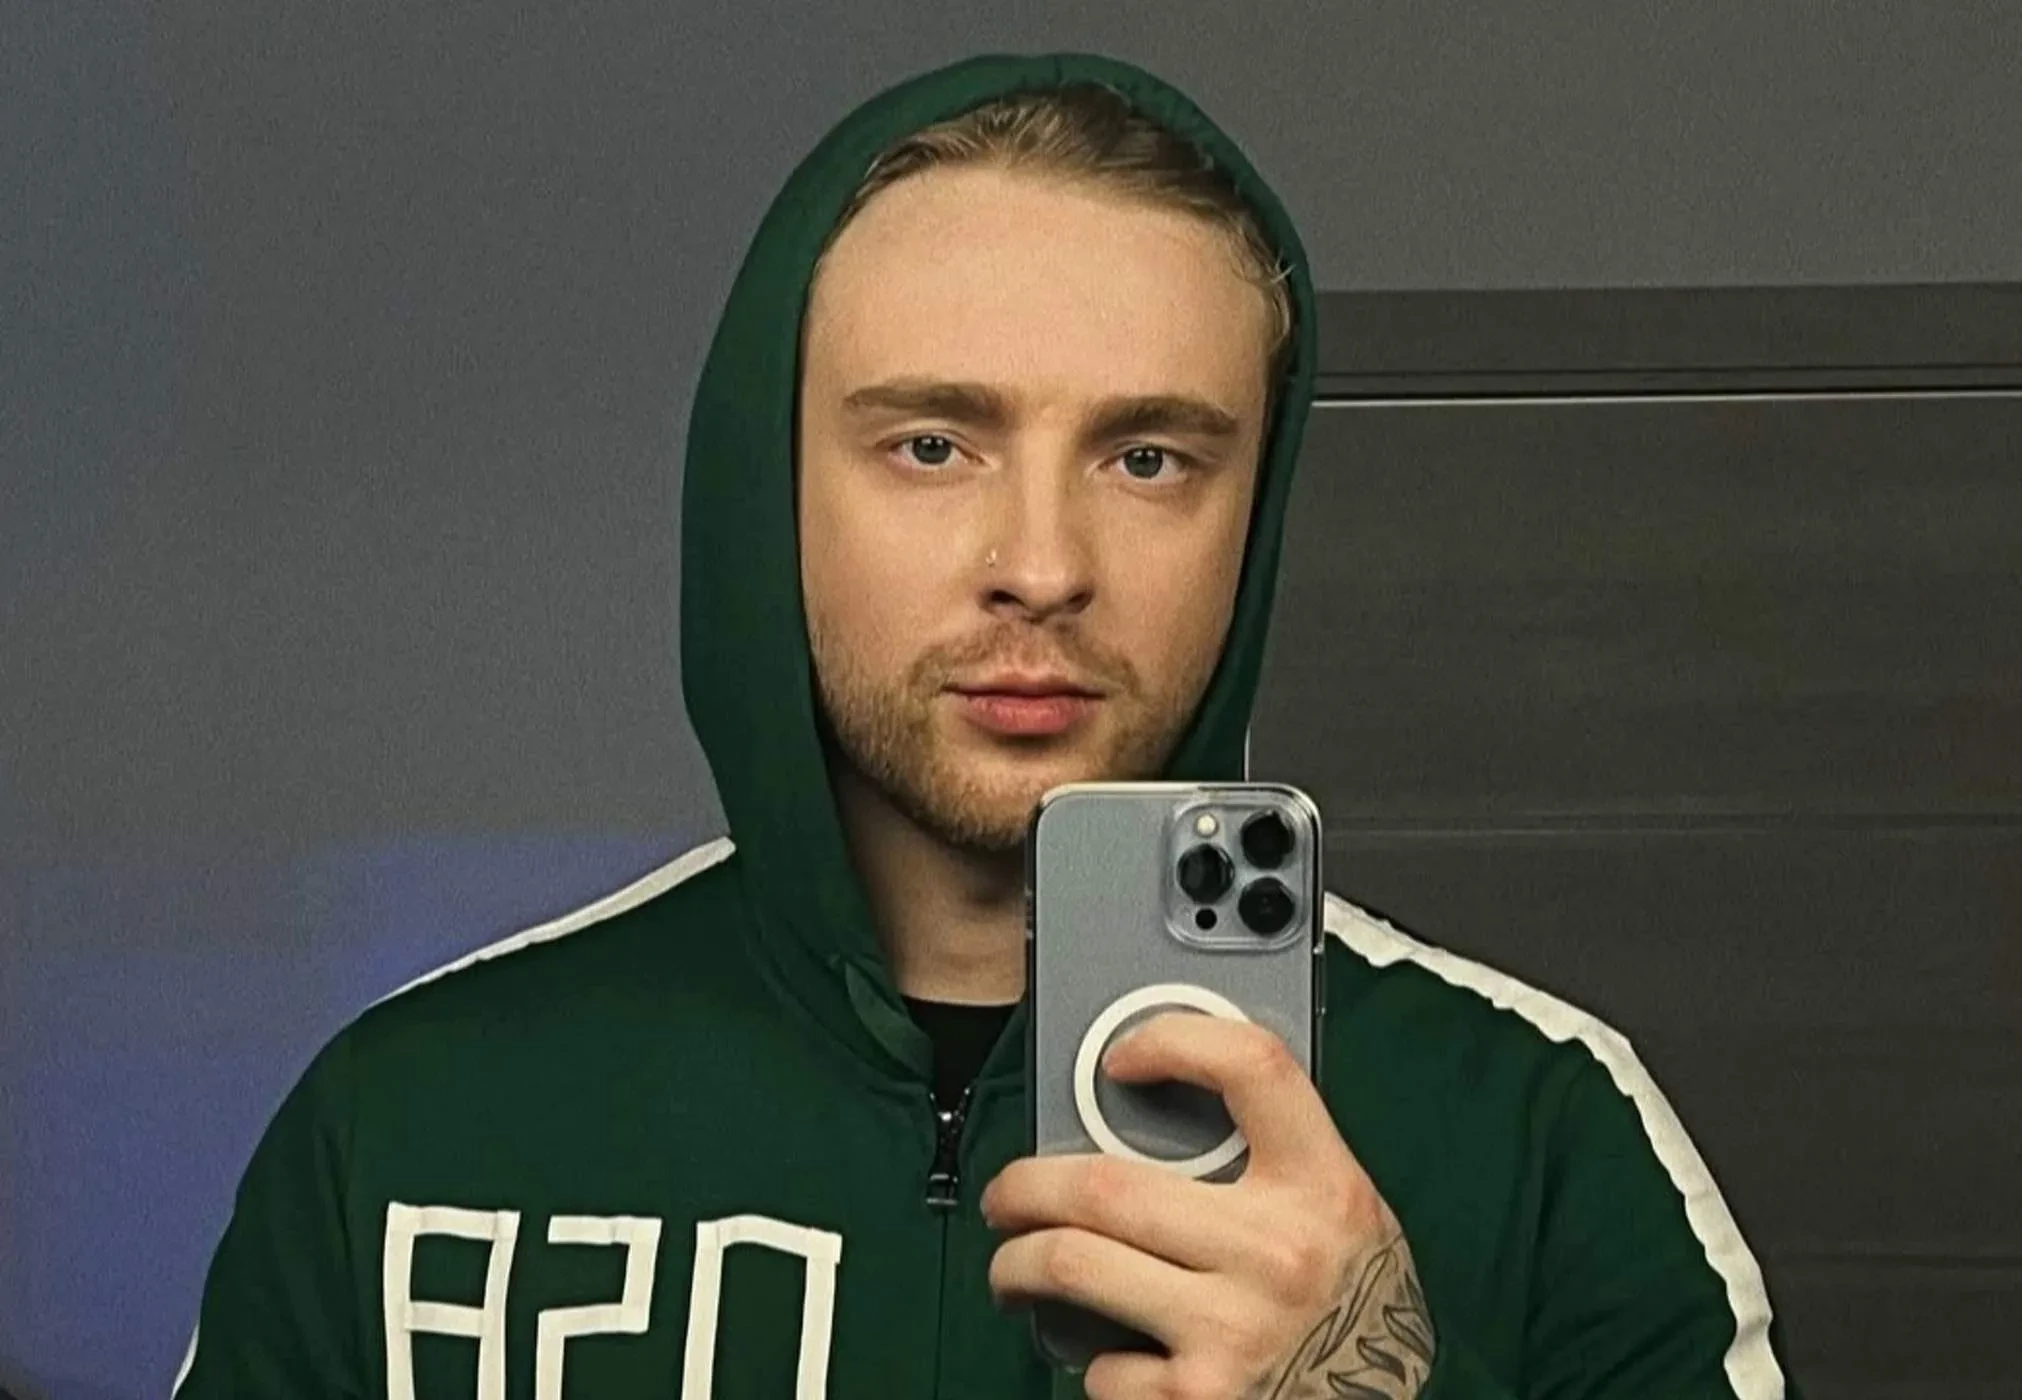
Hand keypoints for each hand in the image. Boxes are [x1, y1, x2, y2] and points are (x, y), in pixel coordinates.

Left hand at [980, 1012, 1435, 1399]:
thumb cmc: (1358, 1315)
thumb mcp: (1342, 1218)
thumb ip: (1271, 1164)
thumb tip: (1153, 1116)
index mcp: (1323, 1188)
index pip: (1252, 1067)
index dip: (1174, 1040)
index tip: (1121, 1058)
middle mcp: (1279, 1251)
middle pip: (1106, 1185)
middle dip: (1026, 1186)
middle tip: (1008, 1196)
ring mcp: (1235, 1328)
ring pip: (1072, 1264)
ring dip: (1017, 1264)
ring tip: (1014, 1268)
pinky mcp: (1200, 1398)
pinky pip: (1102, 1365)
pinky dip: (1092, 1360)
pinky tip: (1109, 1354)